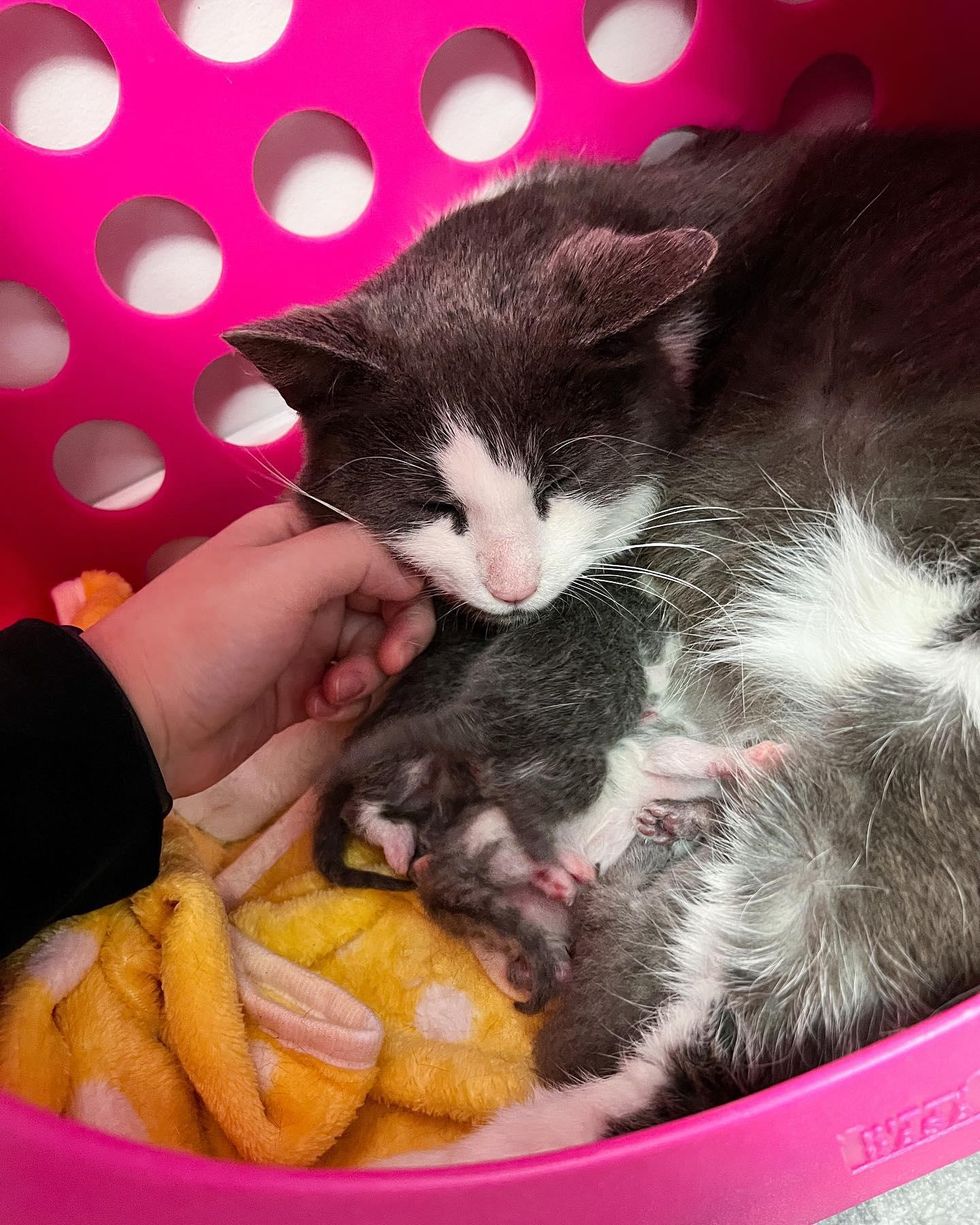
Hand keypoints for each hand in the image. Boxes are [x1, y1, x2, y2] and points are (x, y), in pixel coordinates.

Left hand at [83, 504, 433, 796]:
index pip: (377, 543)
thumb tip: (412, 577)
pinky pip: (352, 686)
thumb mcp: (286, 573)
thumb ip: (360, 555)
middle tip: (388, 661)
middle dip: (395, 631)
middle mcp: (304, 582)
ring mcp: (303, 638)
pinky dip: (346, 699)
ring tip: (333, 692)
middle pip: (386, 597)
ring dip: (367, 672)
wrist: (145, 721)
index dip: (405, 574)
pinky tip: (317, 709)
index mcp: (295, 538)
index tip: (408, 607)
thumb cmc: (212, 633)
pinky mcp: (301, 689)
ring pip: (374, 646)